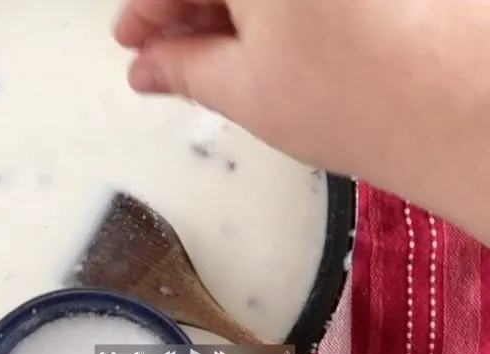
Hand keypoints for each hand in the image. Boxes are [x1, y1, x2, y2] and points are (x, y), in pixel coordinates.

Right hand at [114, 0, 489, 244]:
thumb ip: (181, 69)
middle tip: (161, 56)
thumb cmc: (355, 100)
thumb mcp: (243, 88)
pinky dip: (264, 12)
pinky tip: (252, 45)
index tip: (130, 40)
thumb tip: (147, 67)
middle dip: (180, 13)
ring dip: (220, 14)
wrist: (461, 111)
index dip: (145, 9)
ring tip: (206, 61)